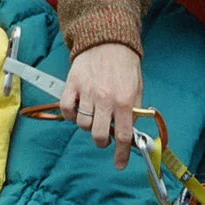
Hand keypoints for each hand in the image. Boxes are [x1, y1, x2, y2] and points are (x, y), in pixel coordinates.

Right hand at [59, 42, 143, 169]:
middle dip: (101, 141)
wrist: (107, 39)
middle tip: (103, 136)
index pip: (123, 135)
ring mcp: (86, 92)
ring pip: (82, 124)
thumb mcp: (137, 88)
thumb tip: (129, 133)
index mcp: (125, 101)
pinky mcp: (71, 85)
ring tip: (92, 116)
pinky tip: (78, 110)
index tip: (119, 164)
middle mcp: (105, 100)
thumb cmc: (124, 65)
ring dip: (87, 126)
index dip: (121, 154)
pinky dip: (71, 115)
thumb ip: (133, 110)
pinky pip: (66, 110)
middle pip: (98, 135)